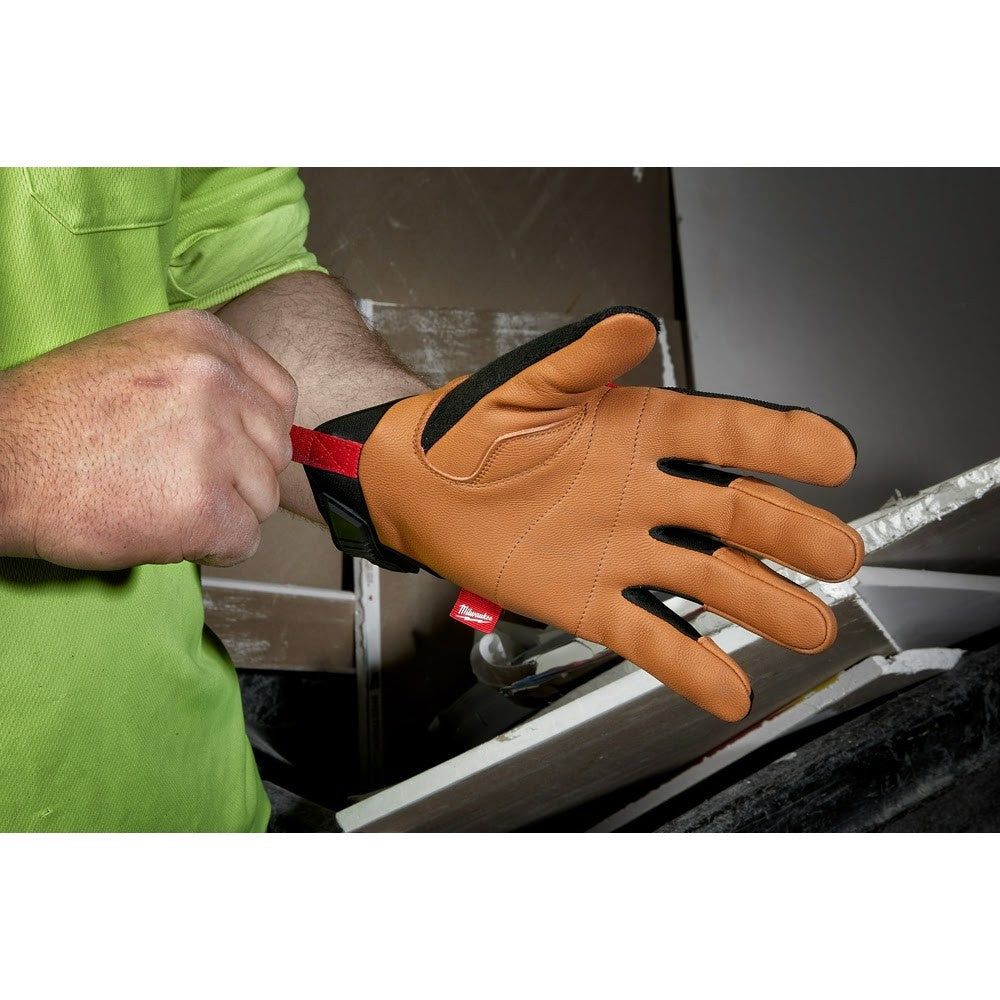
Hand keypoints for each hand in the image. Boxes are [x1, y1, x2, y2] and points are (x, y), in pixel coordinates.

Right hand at [0, 309, 296, 568]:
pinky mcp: (203, 506)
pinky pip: (245, 540)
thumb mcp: (136, 361)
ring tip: (162, 501)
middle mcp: (217, 383)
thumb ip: (204, 380)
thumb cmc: (53, 419)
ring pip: (264, 498)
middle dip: (238, 476)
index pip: (280, 396)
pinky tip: (166, 529)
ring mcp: (213, 444)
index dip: (256, 433)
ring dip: (224, 512)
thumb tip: (255, 421)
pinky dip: (212, 547)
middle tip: (179, 481)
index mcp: (203, 340)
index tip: (229, 450)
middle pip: (274, 451)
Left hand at [301, 307, 863, 721]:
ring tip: (810, 626)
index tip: (833, 455)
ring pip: (708, 580)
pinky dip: (690, 664)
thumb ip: (580, 358)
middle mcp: (646, 494)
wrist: (421, 484)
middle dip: (793, 535)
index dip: (781, 445)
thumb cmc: (470, 427)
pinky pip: (651, 634)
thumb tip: (630, 323)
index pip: (725, 435)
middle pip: (737, 515)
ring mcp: (624, 551)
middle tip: (840, 554)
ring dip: (762, 605)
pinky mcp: (592, 600)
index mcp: (639, 431)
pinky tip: (729, 686)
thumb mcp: (524, 384)